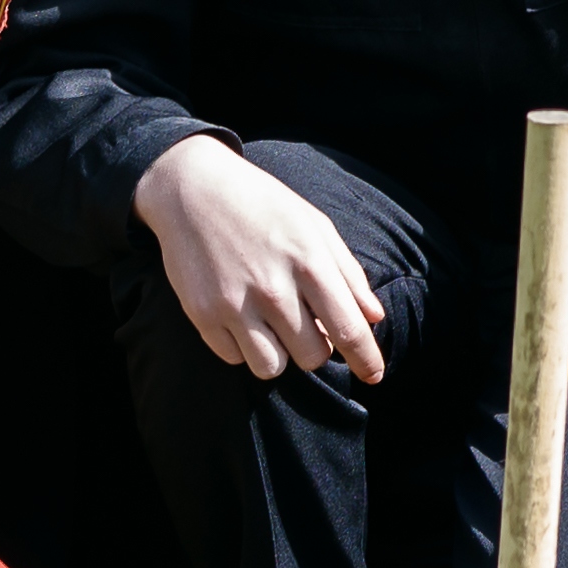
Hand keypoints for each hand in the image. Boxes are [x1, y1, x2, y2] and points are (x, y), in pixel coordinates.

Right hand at [135, 135, 385, 381]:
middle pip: (312, 357)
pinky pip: (234, 359)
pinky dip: (244, 347)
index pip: (347, 329)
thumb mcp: (315, 226)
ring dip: (280, 354)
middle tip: (307, 325)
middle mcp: (273, 289)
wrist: (193, 190)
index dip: (366, 359)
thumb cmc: (264, 206)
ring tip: (274, 324)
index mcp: (309, 262)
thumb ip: (347, 274)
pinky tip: (243, 318)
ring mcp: (235, 305)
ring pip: (271, 368)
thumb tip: (374, 318)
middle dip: (316, 348)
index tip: (374, 376)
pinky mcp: (202, 315)